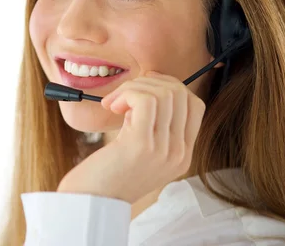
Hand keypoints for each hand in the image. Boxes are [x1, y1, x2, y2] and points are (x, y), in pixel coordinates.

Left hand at [56, 71, 205, 204]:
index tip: (143, 88)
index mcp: (182, 155)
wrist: (90, 202)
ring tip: (114, 103)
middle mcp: (179, 154)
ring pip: (164, 93)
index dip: (169, 86)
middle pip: (180, 94)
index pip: (194, 105)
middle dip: (149, 82)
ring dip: (133, 87)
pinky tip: (111, 106)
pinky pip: (145, 100)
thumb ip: (153, 124)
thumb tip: (149, 83)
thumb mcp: (140, 149)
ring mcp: (164, 150)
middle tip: (123, 94)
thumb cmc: (107, 173)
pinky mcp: (142, 145)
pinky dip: (127, 93)